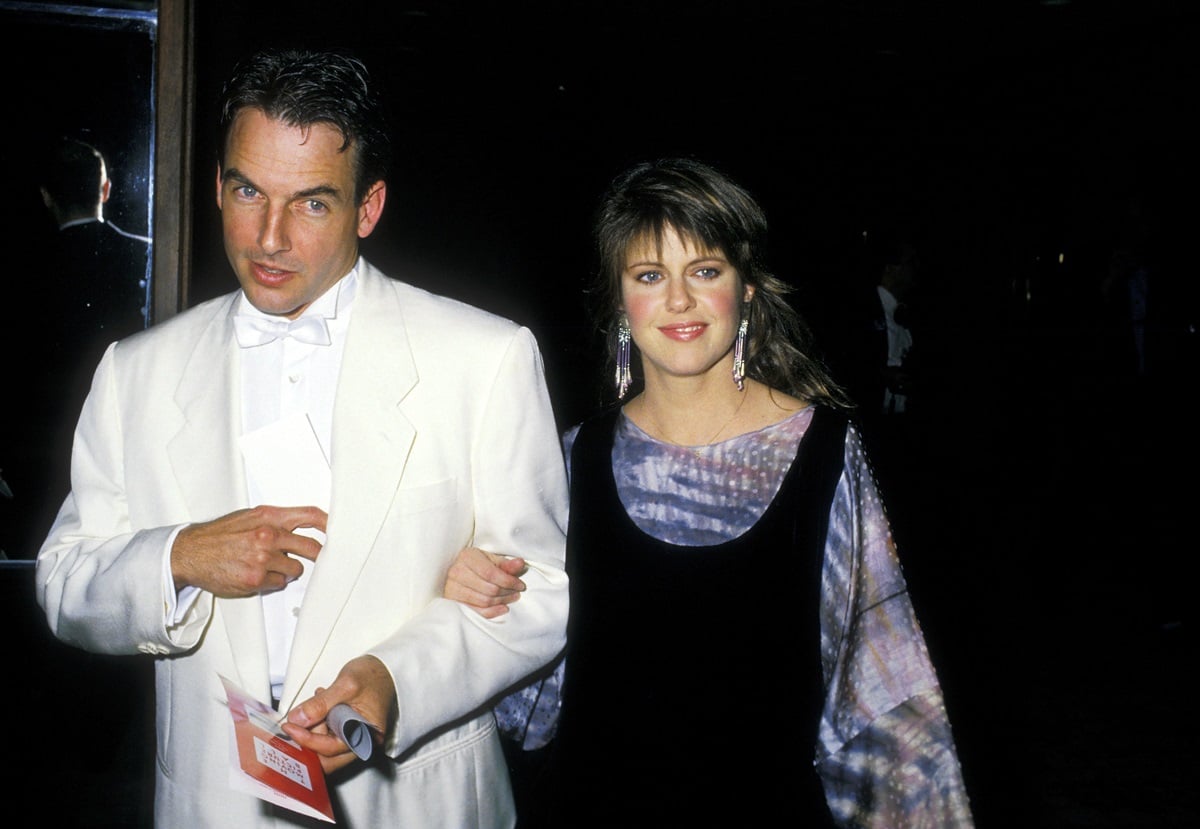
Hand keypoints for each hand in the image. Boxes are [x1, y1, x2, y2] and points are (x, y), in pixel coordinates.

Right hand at [170, 505, 326, 595]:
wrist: (190, 552)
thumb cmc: (219, 534)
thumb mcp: (249, 516)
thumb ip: (276, 521)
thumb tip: (301, 526)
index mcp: (269, 517)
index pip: (310, 516)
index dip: (330, 523)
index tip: (340, 529)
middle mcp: (268, 536)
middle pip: (311, 547)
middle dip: (317, 555)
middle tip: (317, 558)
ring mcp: (262, 559)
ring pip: (296, 570)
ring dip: (287, 570)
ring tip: (267, 564)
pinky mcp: (255, 579)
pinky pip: (279, 583)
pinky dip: (272, 581)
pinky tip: (256, 573)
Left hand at [282, 655, 394, 773]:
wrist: (386, 669)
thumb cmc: (373, 675)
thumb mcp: (346, 684)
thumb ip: (321, 703)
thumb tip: (298, 718)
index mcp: (367, 735)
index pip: (330, 748)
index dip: (306, 739)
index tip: (289, 726)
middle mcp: (362, 743)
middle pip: (327, 759)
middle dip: (307, 743)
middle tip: (295, 723)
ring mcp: (355, 739)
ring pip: (325, 751)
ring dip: (311, 733)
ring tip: (314, 706)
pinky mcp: (349, 734)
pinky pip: (328, 739)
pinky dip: (317, 727)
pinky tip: (319, 709)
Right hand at [444, 546, 526, 617]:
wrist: (458, 571)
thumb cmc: (477, 564)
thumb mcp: (492, 559)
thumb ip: (506, 564)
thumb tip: (520, 563)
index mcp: (467, 557)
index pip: (491, 573)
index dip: (509, 581)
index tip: (520, 585)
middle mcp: (456, 572)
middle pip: (488, 588)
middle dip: (507, 592)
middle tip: (517, 592)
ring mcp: (452, 588)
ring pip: (484, 601)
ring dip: (502, 601)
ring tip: (512, 597)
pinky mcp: (453, 602)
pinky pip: (476, 612)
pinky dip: (492, 612)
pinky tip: (503, 608)